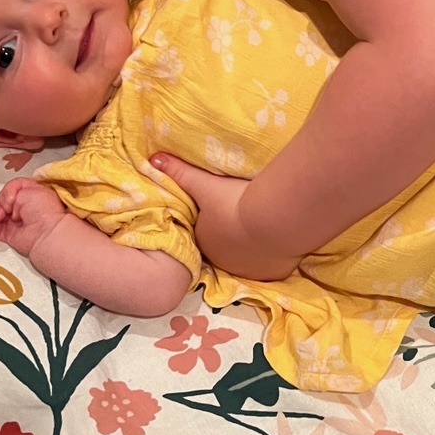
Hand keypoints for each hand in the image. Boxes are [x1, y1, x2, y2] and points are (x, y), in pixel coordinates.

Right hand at [0, 177, 65, 260]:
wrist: (45, 233)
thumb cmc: (43, 210)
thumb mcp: (28, 188)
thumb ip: (12, 188)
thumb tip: (5, 200)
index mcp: (31, 195)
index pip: (13, 188)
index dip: (8, 190)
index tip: (11, 196)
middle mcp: (23, 208)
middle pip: (3, 200)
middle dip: (1, 201)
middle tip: (7, 206)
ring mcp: (16, 221)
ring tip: (0, 216)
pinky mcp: (10, 234)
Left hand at [151, 154, 299, 280]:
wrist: (273, 220)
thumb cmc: (234, 202)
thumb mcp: (205, 184)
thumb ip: (180, 172)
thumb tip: (153, 160)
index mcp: (206, 241)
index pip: (206, 232)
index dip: (216, 219)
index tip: (227, 206)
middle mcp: (224, 261)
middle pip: (228, 246)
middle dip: (235, 234)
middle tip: (248, 213)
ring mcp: (250, 270)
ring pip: (250, 257)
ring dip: (255, 244)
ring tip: (266, 223)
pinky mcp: (272, 274)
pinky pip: (272, 264)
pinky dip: (275, 253)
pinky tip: (280, 236)